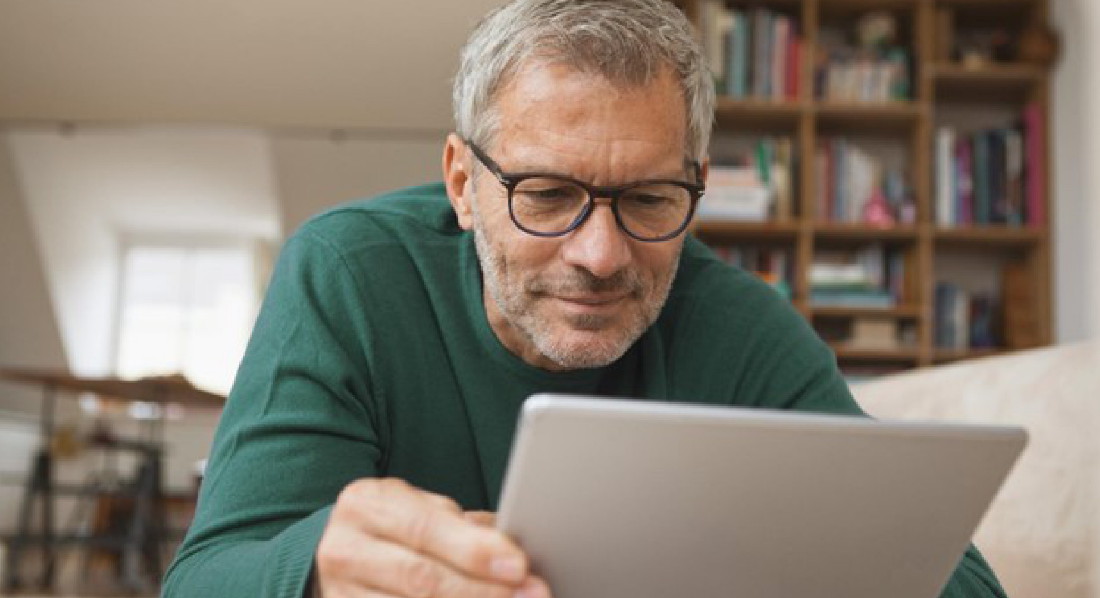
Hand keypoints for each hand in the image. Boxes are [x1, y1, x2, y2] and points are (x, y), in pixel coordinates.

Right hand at [315, 477, 550, 597]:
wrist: (342, 551)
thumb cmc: (396, 527)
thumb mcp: (422, 510)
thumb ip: (464, 527)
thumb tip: (517, 552)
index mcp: (366, 505)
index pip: (425, 529)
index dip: (474, 550)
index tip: (518, 566)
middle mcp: (343, 548)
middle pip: (420, 578)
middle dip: (481, 590)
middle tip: (528, 594)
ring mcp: (339, 592)